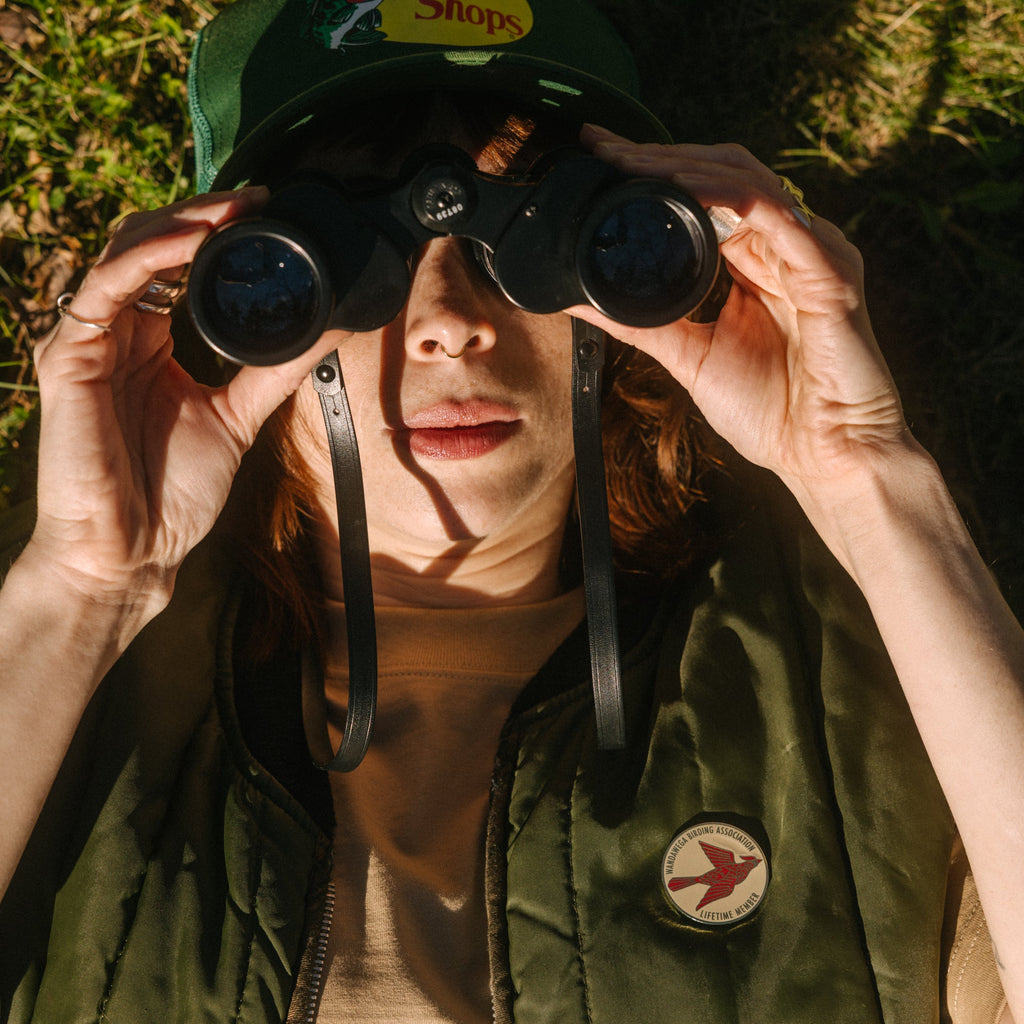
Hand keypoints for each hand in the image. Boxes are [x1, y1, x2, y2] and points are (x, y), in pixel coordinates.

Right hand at [28, 190, 343, 632]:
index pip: (177, 267)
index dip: (217, 236)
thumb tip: (323, 331)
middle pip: (151, 246)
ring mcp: (89, 339)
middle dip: (202, 217)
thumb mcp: (236, 417)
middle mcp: (118, 332)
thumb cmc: (173, 492)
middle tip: (255, 201)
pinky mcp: (66, 354)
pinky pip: (104, 288)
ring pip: (124, 252)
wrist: (133, 550)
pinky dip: (146, 257)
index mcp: (151, 342)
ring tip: (229, 212)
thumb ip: (271, 370)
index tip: (268, 215)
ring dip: (178, 225)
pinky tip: (187, 244)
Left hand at [576, 125, 910, 498]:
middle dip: (660, 155)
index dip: (654, 171)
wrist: (823, 457)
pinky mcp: (830, 269)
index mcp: (756, 263)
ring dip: (685, 166)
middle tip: (604, 146)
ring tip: (631, 161)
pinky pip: (776, 214)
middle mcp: (785, 246)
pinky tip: (684, 189)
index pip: (705, 195)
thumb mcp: (689, 356)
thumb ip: (638, 323)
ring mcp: (811, 251)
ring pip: (747, 180)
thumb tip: (577, 301)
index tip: (600, 157)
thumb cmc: (771, 412)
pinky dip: (728, 195)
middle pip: (722, 173)